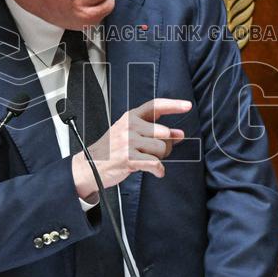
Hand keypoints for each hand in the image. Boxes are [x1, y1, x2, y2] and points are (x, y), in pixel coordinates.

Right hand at [71, 98, 190, 199]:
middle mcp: (129, 126)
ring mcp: (128, 142)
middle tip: (156, 152)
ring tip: (149, 161)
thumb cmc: (112, 150)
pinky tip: (155, 171)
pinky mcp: (128, 158)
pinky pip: (155, 163)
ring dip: (160, 158)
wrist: (90, 166)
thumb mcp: (130, 135)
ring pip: (161, 149)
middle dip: (166, 146)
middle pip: (164, 133)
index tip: (187, 105)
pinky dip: (158, 170)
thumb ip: (154, 132)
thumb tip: (179, 134)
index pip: (155, 106)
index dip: (173, 105)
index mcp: (130, 117)